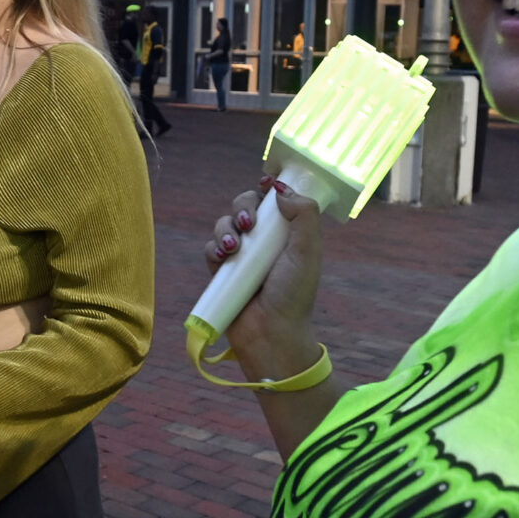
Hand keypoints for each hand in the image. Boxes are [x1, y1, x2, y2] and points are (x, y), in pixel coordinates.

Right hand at [203, 178, 324, 381]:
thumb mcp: (308, 251)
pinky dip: (213, 248)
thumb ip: (303, 214)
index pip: (275, 199)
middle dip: (243, 206)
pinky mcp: (222, 271)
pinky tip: (222, 258)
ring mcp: (242, 255)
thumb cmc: (294, 294)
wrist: (270, 332)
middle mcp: (264, 241)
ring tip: (233, 248)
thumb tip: (280, 188)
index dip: (268, 189)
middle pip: (245, 204)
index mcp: (288, 233)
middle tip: (248, 223)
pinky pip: (210, 247)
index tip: (265, 184)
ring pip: (225, 223)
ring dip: (225, 228)